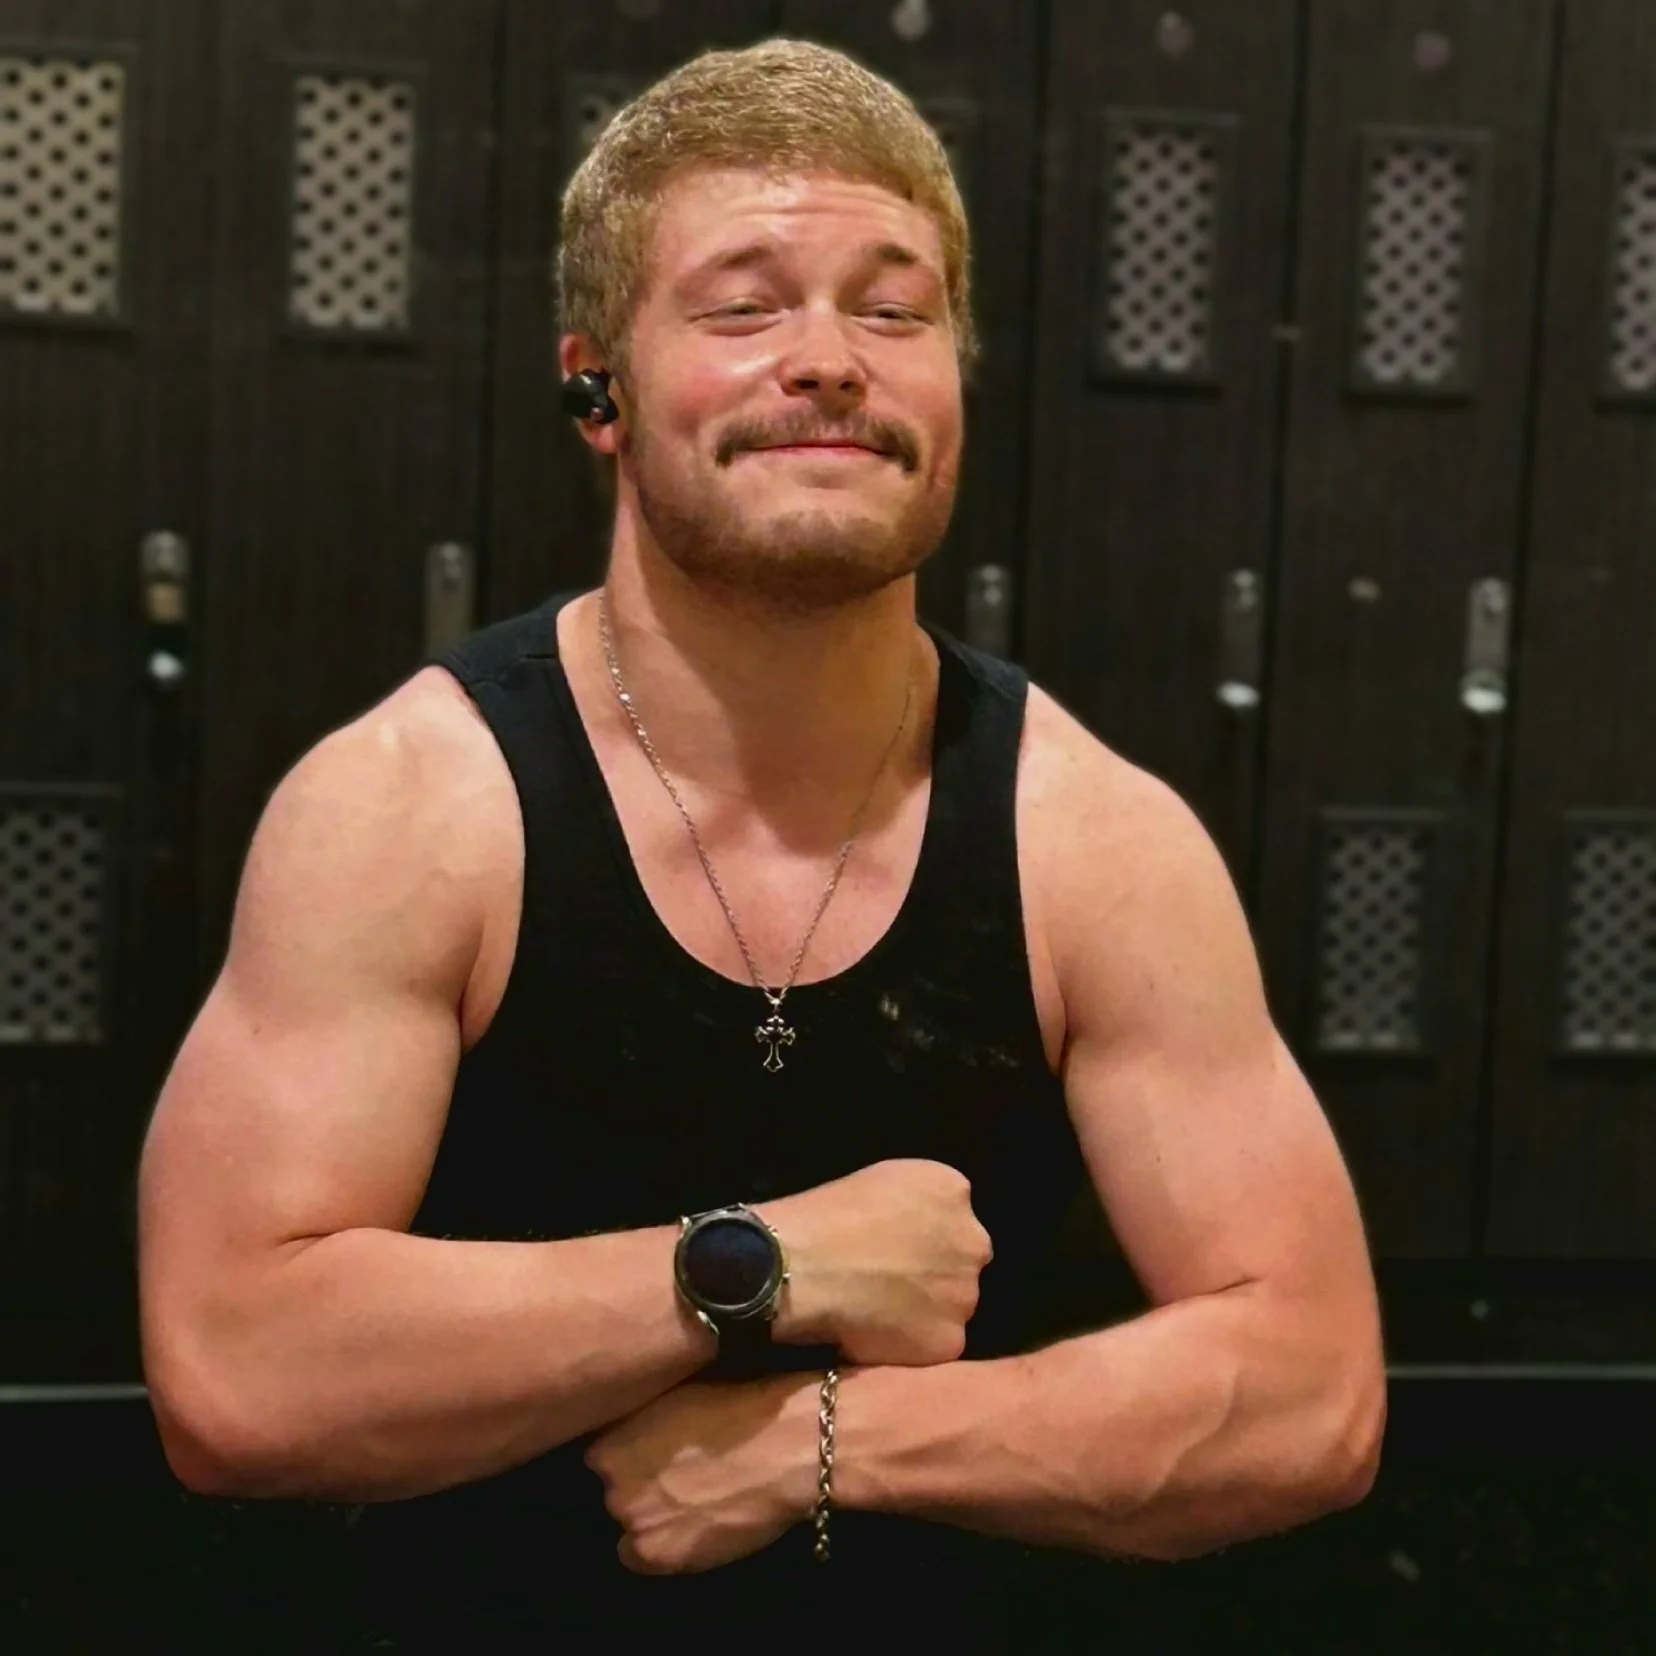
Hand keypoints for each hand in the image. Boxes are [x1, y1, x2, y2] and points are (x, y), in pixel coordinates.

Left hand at [584, 1376, 818, 1574]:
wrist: (785, 1447)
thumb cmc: (738, 1407)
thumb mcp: (674, 1398)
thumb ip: (641, 1424)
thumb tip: (631, 1438)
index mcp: (610, 1440)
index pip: (599, 1460)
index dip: (629, 1458)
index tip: (652, 1455)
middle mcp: (611, 1483)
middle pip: (613, 1493)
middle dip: (637, 1488)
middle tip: (676, 1479)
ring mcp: (633, 1522)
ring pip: (629, 1527)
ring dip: (651, 1519)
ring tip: (690, 1504)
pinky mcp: (658, 1555)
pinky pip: (642, 1559)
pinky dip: (663, 1549)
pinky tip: (693, 1528)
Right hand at [762, 1159, 991, 1366]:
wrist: (804, 1266)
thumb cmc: (827, 1214)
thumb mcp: (883, 1179)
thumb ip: (915, 1202)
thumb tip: (915, 1229)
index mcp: (952, 1190)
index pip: (954, 1215)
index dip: (925, 1235)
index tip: (897, 1246)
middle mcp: (972, 1242)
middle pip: (961, 1261)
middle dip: (936, 1272)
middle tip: (892, 1281)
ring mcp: (965, 1294)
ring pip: (952, 1304)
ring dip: (927, 1309)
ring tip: (879, 1311)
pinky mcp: (949, 1340)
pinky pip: (936, 1344)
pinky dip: (912, 1344)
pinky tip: (877, 1335)